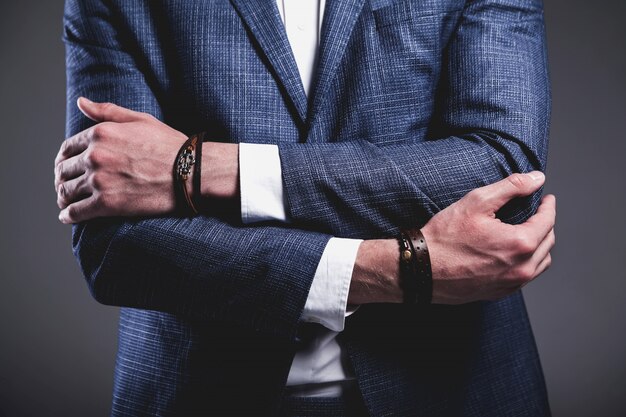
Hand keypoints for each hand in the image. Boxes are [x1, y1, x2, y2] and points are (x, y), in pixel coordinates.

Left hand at [54, 98, 188, 222]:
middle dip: (62, 179)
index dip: (64, 159)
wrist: (191, 172)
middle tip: (65, 187)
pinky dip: (69, 215)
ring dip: (63, 198)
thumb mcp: (140, 120)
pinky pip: (77, 212)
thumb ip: (107, 112)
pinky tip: (68, 217)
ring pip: (67, 192)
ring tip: (66, 203)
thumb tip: (80, 102)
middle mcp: (95, 156)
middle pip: (64, 170)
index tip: (67, 167)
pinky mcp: (107, 204)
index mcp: (100, 133)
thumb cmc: (171, 145)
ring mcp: (99, 180)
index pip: (68, 148)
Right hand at [349, 172, 554, 305]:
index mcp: (520, 243)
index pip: (548, 221)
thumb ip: (511, 187)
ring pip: (540, 263)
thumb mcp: (476, 201)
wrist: (421, 269)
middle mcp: (521, 268)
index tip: (545, 198)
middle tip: (536, 212)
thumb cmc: (444, 236)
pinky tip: (513, 253)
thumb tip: (537, 178)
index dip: (548, 206)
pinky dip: (526, 263)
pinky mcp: (499, 293)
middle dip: (545, 224)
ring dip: (539, 245)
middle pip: (548, 242)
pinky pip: (525, 277)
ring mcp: (511, 284)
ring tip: (527, 232)